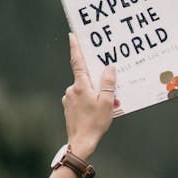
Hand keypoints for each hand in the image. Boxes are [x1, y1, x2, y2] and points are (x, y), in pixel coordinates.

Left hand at [62, 34, 115, 157]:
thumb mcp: (107, 102)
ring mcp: (68, 98)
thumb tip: (109, 68)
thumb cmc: (95, 123)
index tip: (72, 35)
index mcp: (81, 85)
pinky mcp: (68, 107)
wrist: (81, 142)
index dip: (75, 47)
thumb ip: (108, 83)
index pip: (77, 62)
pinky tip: (95, 111)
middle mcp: (72, 89)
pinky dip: (87, 100)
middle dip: (95, 80)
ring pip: (83, 89)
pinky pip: (79, 98)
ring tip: (103, 106)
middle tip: (105, 90)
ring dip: (92, 93)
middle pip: (84, 77)